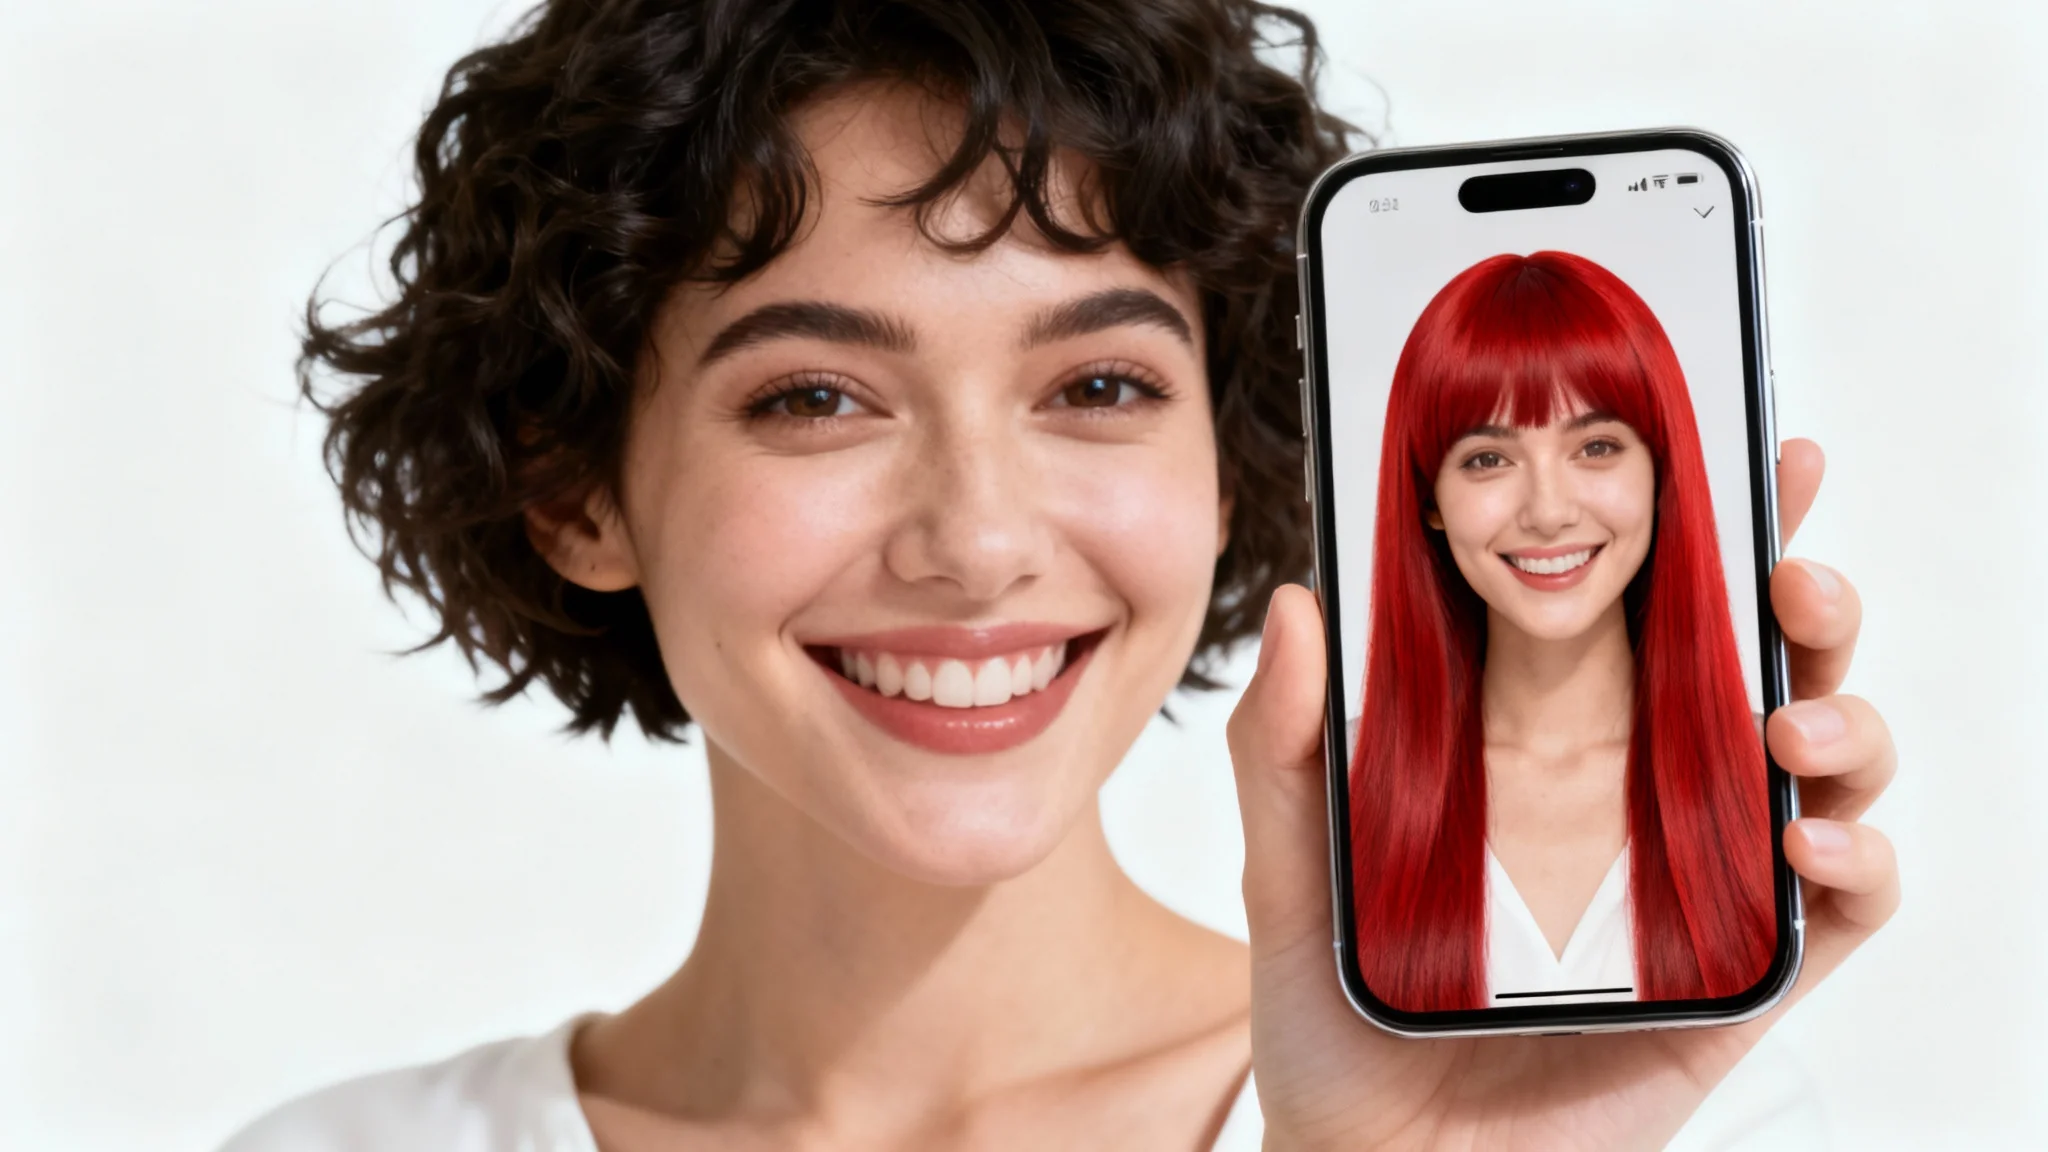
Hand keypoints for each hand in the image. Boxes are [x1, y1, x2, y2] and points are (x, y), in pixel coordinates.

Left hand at [1227, 438, 1897, 1150]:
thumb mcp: (1293, 870)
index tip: (1743, 447)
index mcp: (1550, 741)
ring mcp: (1702, 880)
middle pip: (1762, 660)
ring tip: (1787, 716)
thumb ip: (1289, 747)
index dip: (1711, 526)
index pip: (1649, 610)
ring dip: (1844, 712)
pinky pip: (1843, 905)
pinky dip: (1857, 858)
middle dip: (1805, 592)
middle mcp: (1642, 794)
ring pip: (1827, 762)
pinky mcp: (1738, 976)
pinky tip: (1805, 840)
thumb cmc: (1340, 1016)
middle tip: (1785, 564)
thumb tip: (1298, 604)